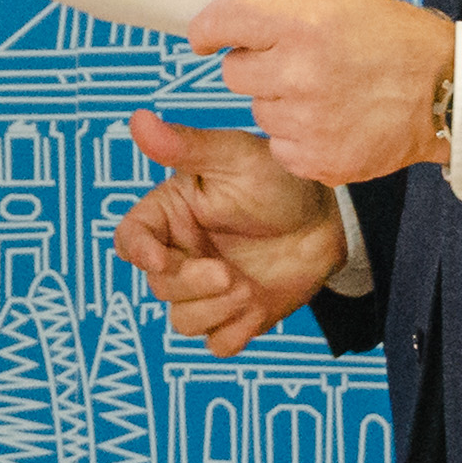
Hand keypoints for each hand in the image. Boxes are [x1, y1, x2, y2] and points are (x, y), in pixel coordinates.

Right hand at [113, 112, 344, 356]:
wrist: (330, 218)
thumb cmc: (279, 177)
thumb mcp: (234, 156)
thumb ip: (185, 146)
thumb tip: (137, 119)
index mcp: (171, 215)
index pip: (131, 239)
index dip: (138, 252)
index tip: (159, 259)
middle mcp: (182, 254)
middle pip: (159, 286)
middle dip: (192, 285)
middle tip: (229, 275)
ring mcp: (207, 289)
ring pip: (183, 320)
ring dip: (213, 311)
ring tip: (247, 290)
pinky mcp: (235, 315)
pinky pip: (218, 343)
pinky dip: (234, 331)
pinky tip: (256, 306)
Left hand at [188, 0, 450, 184]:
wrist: (447, 91)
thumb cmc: (394, 40)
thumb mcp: (337, 4)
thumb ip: (279, 8)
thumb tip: (225, 16)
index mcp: (301, 25)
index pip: (220, 24)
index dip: (207, 30)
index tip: (205, 36)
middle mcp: (299, 73)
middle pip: (232, 73)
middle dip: (255, 67)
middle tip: (294, 64)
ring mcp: (308, 121)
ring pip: (257, 112)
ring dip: (280, 103)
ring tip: (326, 94)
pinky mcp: (319, 160)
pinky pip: (280, 147)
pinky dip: (299, 138)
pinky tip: (333, 122)